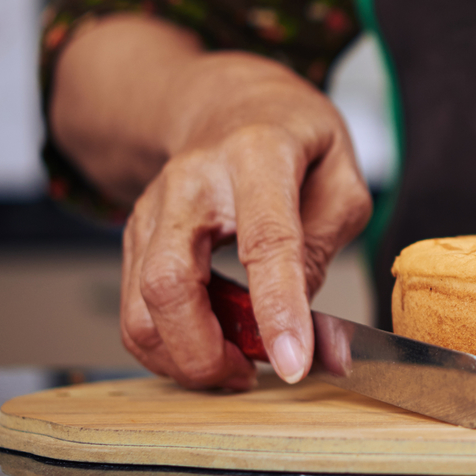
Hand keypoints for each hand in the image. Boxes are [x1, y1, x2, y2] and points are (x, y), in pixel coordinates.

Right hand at [75, 20, 369, 388]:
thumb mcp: (342, 176)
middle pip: (169, 282)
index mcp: (257, 154)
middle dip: (204, 351)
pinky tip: (212, 346)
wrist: (227, 102)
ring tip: (236, 366)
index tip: (294, 363)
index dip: (278, 309)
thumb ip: (330, 247)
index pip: (265, 241)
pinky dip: (169, 345)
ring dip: (185, 357)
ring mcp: (152, 210)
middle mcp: (190, 182)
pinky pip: (135, 310)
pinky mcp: (134, 238)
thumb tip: (316, 334)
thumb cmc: (294, 139)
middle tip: (251, 373)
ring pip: (139, 306)